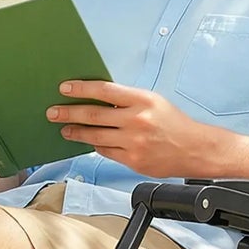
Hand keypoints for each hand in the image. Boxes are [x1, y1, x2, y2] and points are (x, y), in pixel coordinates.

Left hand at [47, 79, 220, 176]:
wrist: (195, 149)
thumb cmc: (173, 123)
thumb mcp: (153, 102)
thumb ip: (126, 100)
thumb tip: (97, 98)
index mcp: (142, 100)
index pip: (104, 91)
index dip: (81, 89)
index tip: (65, 88)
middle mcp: (137, 120)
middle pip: (93, 115)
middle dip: (68, 113)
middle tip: (53, 112)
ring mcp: (134, 142)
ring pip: (95, 136)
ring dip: (76, 132)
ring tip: (64, 129)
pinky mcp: (133, 160)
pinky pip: (105, 151)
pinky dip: (95, 145)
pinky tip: (89, 141)